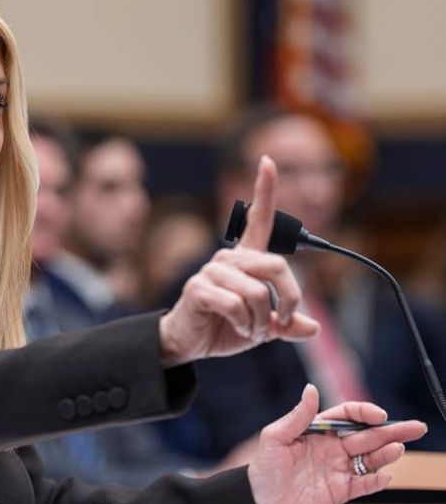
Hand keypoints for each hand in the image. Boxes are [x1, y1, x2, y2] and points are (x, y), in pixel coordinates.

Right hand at [158, 156, 318, 365]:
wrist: (191, 342)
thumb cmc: (226, 326)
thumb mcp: (264, 326)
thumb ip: (287, 323)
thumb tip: (312, 327)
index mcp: (246, 259)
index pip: (258, 218)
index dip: (264, 189)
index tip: (268, 161)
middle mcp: (229, 259)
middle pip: (276, 267)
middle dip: (290, 300)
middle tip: (282, 322)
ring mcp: (212, 272)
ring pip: (258, 293)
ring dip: (261, 321)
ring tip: (250, 328)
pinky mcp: (198, 289)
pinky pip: (236, 305)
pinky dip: (244, 324)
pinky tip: (236, 327)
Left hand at [248, 384, 427, 503]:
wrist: (259, 502)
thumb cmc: (263, 469)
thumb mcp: (275, 437)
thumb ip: (298, 416)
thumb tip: (311, 389)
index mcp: (318, 431)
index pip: (347, 416)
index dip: (364, 413)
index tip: (378, 415)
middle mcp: (332, 448)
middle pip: (367, 436)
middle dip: (391, 431)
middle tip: (413, 427)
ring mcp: (338, 469)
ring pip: (370, 459)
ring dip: (386, 453)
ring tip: (398, 448)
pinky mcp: (341, 491)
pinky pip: (364, 485)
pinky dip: (376, 481)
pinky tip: (385, 476)